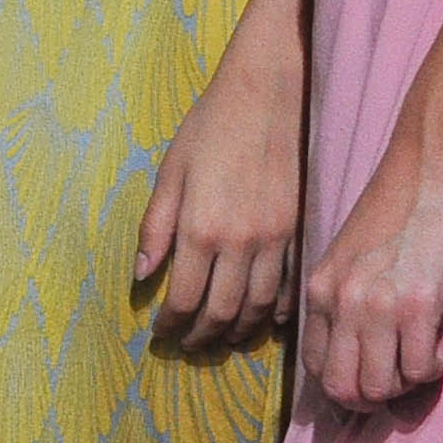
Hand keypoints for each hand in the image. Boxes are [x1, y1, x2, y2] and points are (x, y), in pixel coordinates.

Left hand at [137, 25, 302, 347]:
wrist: (272, 96)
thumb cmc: (211, 127)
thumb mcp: (170, 172)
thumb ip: (155, 227)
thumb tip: (141, 275)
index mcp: (201, 228)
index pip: (183, 298)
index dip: (171, 324)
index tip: (161, 335)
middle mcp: (241, 243)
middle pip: (222, 312)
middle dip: (202, 336)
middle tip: (188, 346)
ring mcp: (277, 241)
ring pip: (260, 308)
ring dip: (238, 331)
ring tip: (219, 339)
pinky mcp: (301, 233)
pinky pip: (290, 288)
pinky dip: (277, 312)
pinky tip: (265, 320)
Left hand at [296, 136, 442, 413]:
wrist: (427, 170)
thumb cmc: (394, 210)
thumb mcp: (348, 256)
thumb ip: (342, 299)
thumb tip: (352, 349)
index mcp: (318, 290)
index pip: (313, 366)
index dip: (342, 387)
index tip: (368, 382)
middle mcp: (339, 302)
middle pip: (341, 388)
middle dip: (370, 401)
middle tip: (397, 386)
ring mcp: (376, 305)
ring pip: (379, 387)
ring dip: (403, 387)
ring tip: (419, 363)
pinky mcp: (418, 304)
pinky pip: (418, 370)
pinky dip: (430, 371)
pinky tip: (438, 348)